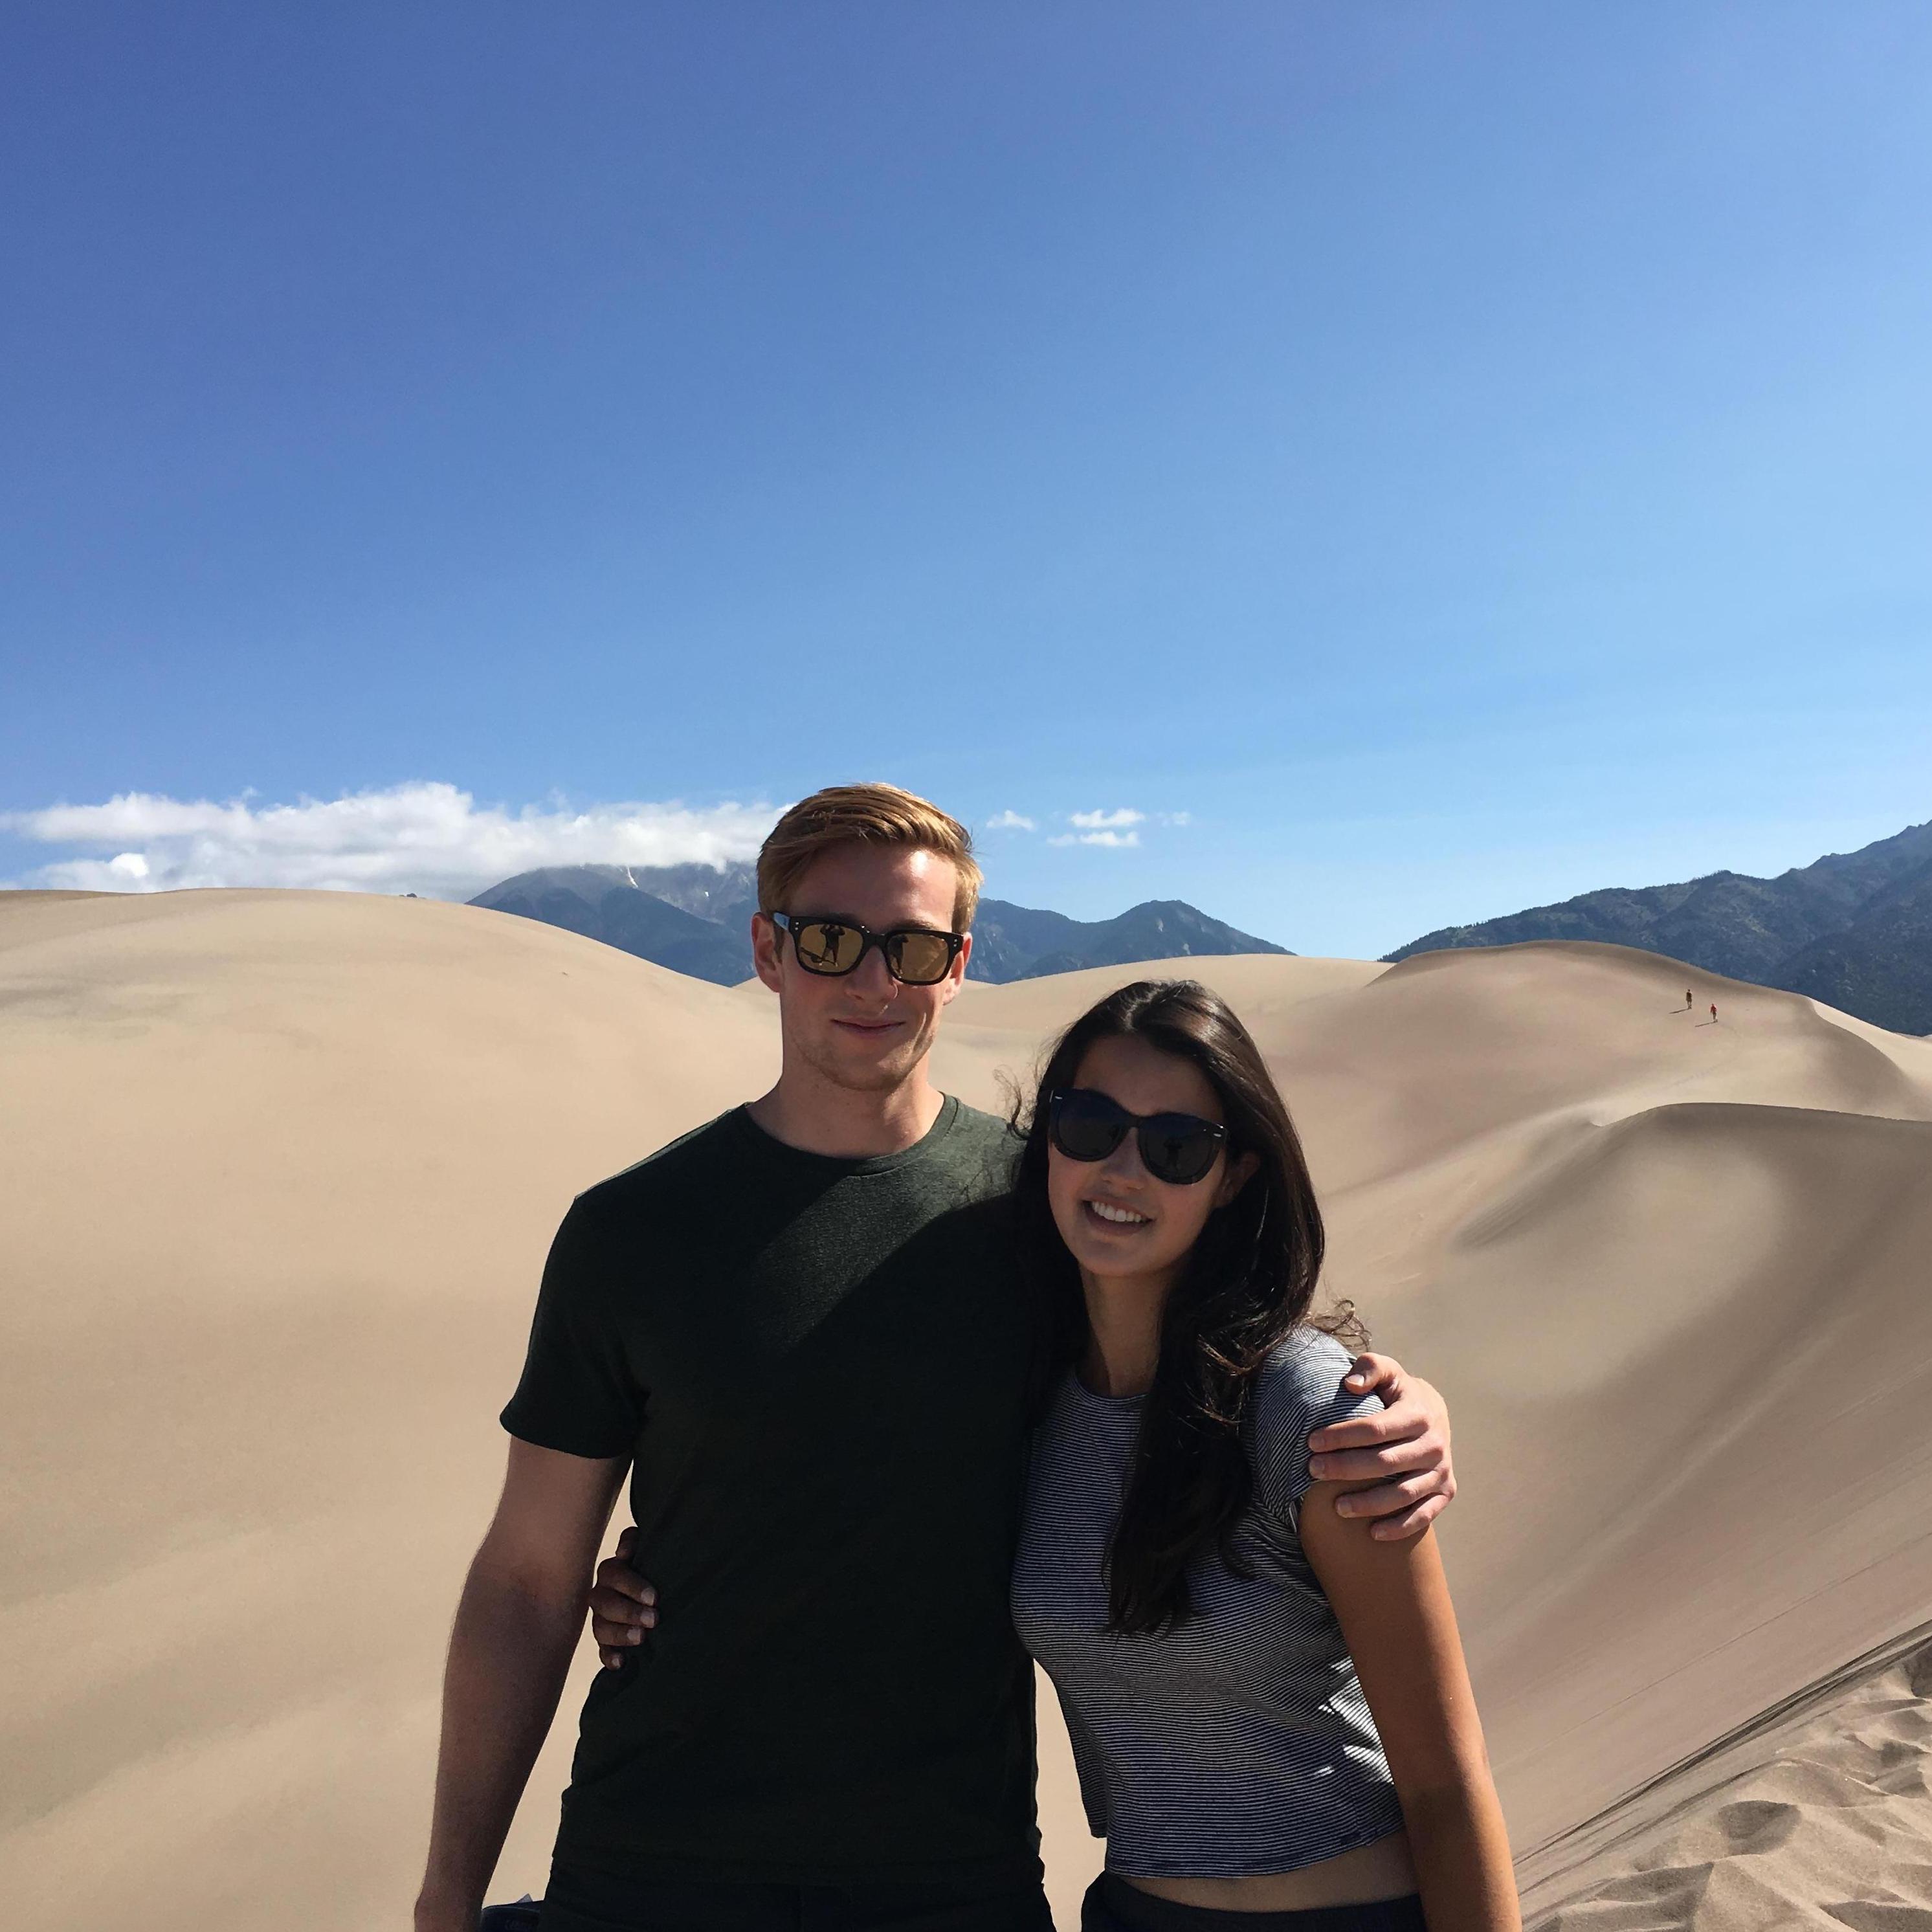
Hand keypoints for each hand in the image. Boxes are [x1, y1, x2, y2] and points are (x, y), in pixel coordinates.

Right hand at [588, 1525, 657, 1667]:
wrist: (657, 1589)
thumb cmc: (652, 1562)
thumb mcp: (646, 1546)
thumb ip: (633, 1542)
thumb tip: (623, 1553)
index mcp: (611, 1571)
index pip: (614, 1575)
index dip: (632, 1586)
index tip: (654, 1598)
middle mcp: (602, 1594)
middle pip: (605, 1604)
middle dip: (629, 1612)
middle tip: (653, 1619)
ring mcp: (602, 1619)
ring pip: (601, 1628)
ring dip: (620, 1634)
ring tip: (641, 1638)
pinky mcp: (606, 1640)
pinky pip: (602, 1650)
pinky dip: (609, 1657)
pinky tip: (620, 1662)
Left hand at [1306, 1352, 1454, 1540]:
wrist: (1434, 1413)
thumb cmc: (1398, 1393)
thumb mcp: (1387, 1371)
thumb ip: (1369, 1367)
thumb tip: (1350, 1384)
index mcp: (1418, 1414)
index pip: (1375, 1429)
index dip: (1341, 1436)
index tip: (1312, 1441)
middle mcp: (1434, 1444)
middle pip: (1384, 1462)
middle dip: (1345, 1468)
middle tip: (1314, 1470)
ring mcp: (1442, 1471)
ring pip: (1403, 1494)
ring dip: (1369, 1504)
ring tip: (1337, 1507)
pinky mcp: (1446, 1491)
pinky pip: (1424, 1515)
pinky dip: (1400, 1527)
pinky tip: (1373, 1533)